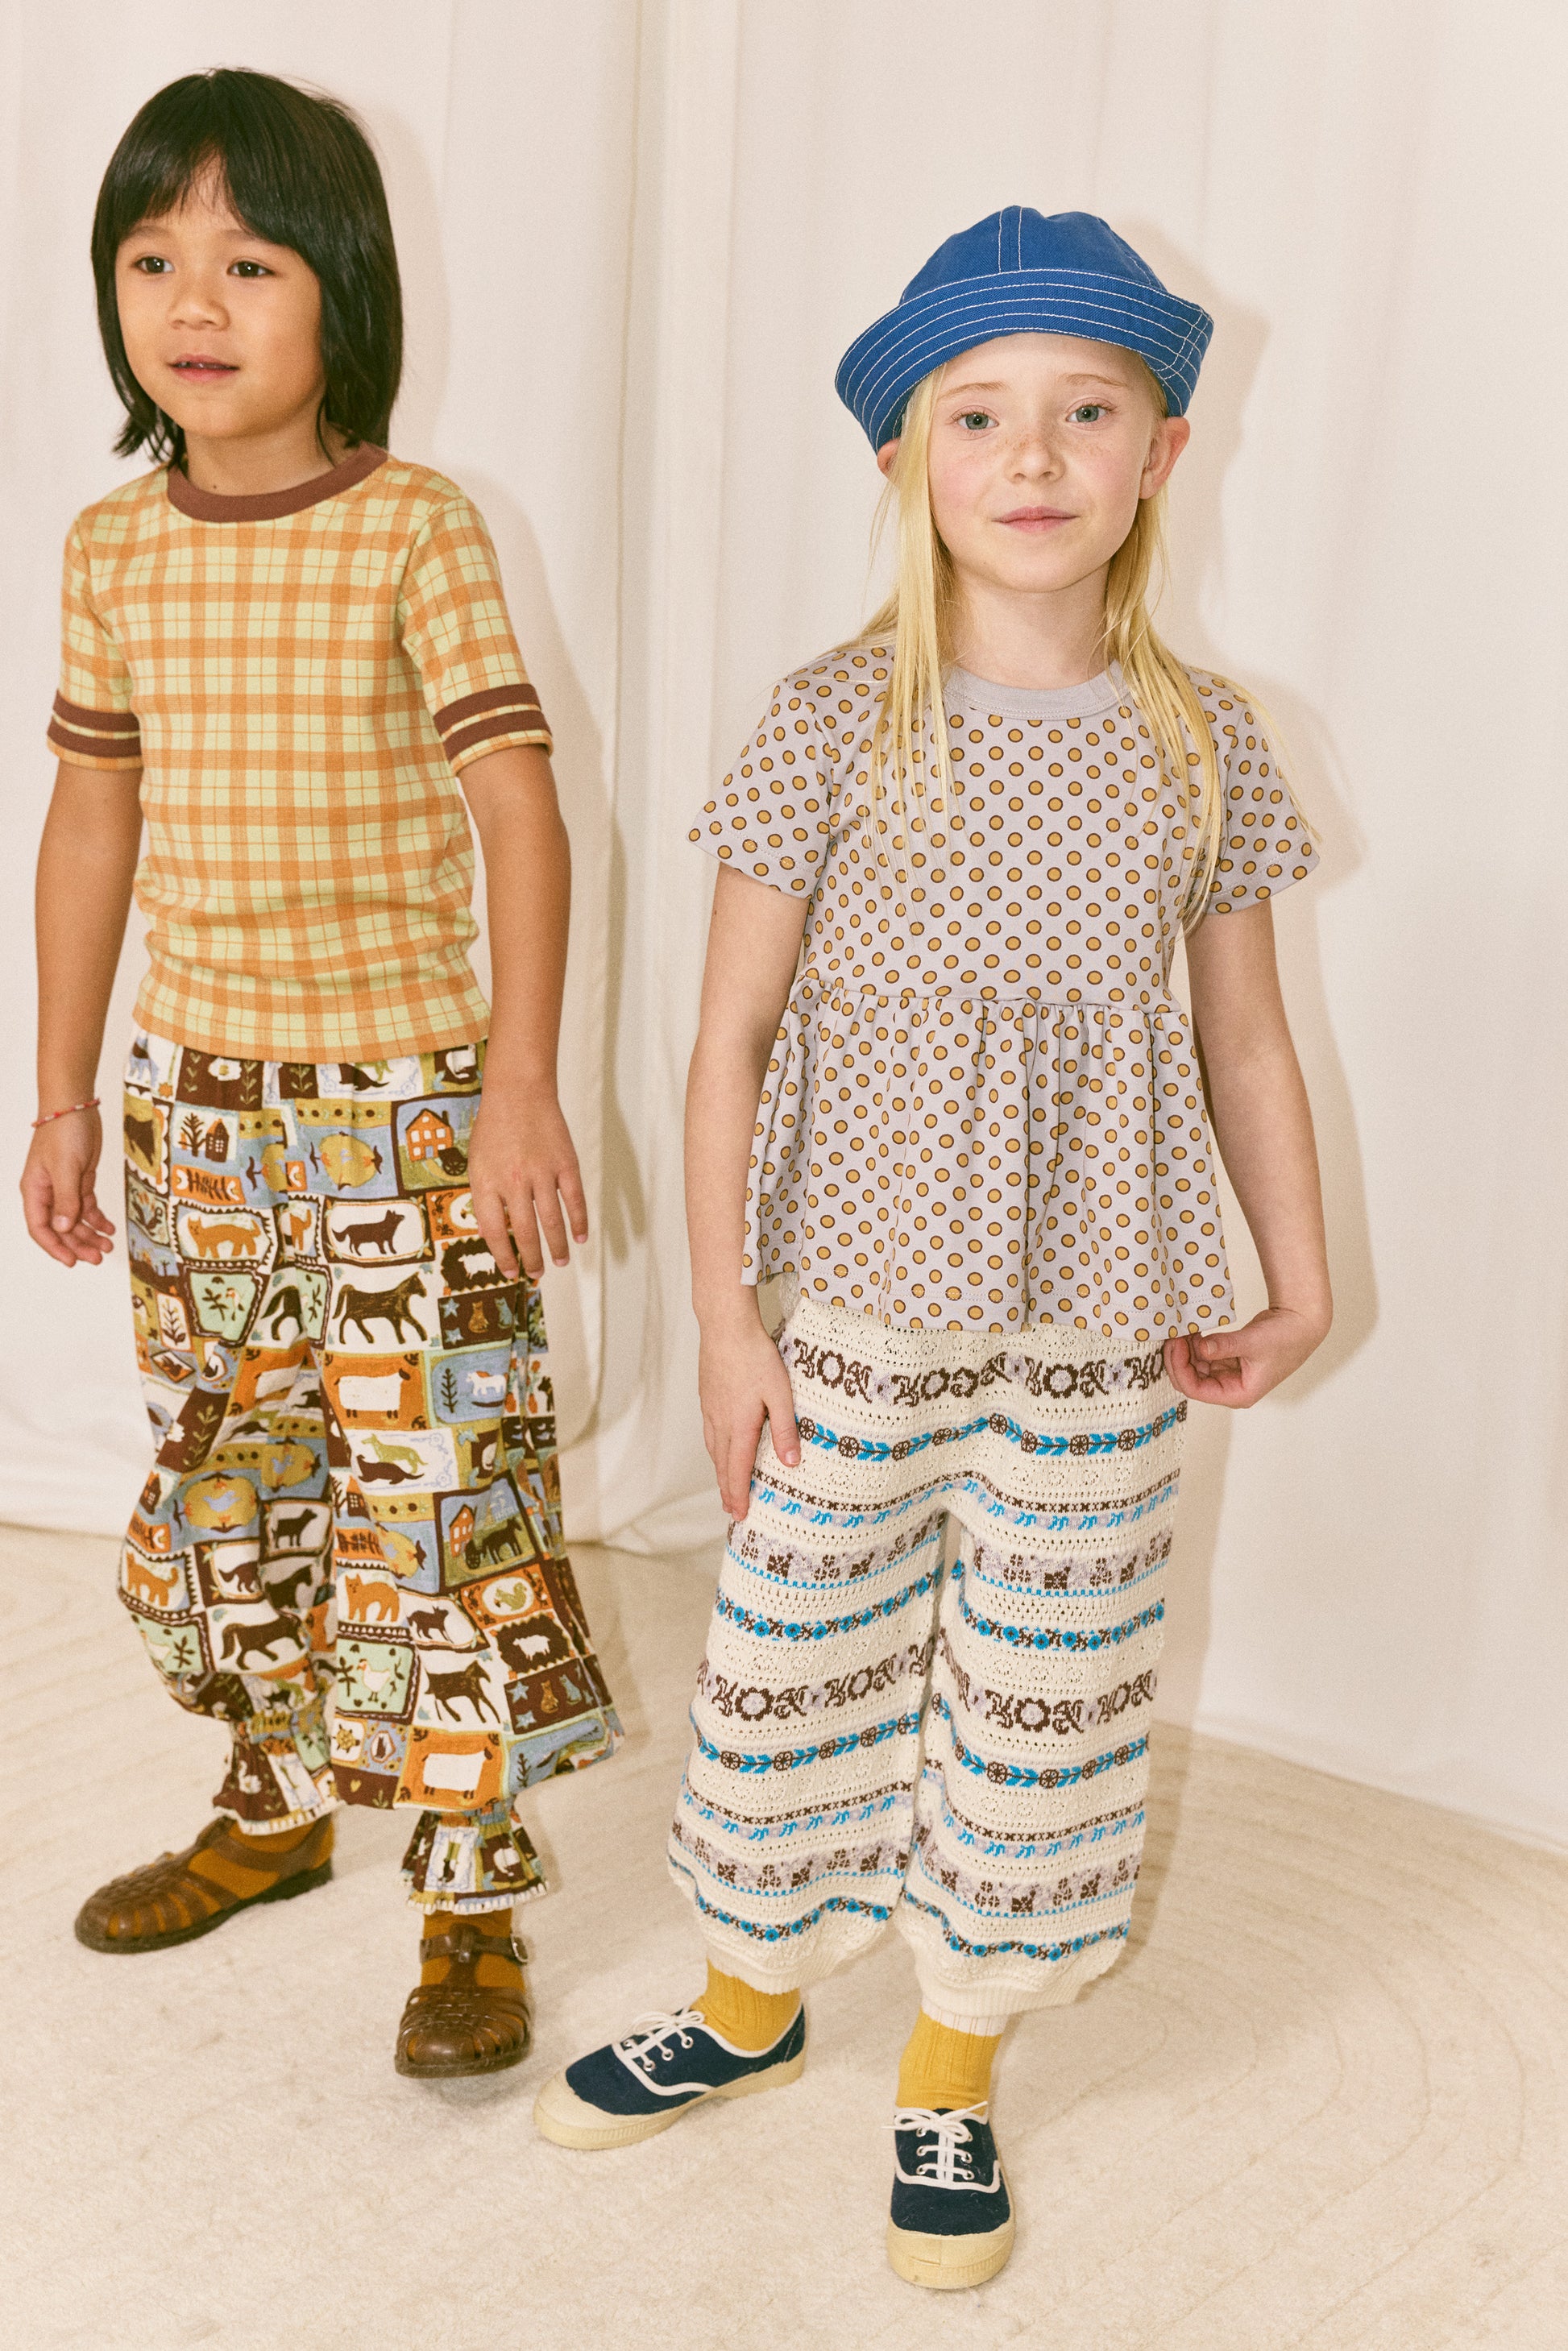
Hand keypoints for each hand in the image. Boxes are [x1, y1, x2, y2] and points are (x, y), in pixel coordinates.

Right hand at [21, 1110, 115, 1266]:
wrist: (76, 1107)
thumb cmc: (63, 1132)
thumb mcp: (66, 1168)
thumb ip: (66, 1199)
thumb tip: (63, 1228)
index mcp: (35, 1191)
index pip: (40, 1228)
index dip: (54, 1247)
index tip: (71, 1261)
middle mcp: (48, 1193)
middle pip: (60, 1228)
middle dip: (78, 1245)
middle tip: (97, 1257)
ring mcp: (64, 1188)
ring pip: (75, 1220)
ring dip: (89, 1234)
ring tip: (107, 1245)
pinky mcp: (80, 1181)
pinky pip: (87, 1207)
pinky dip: (97, 1219)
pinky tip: (109, 1228)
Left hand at [466, 1084, 586, 1279]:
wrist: (519, 1092)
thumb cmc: (494, 1127)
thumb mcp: (476, 1162)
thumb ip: (484, 1196)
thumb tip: (491, 1231)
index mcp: (487, 1182)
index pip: (494, 1231)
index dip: (502, 1256)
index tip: (509, 1271)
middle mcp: (514, 1182)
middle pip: (525, 1232)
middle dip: (531, 1258)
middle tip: (536, 1273)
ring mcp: (541, 1173)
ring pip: (552, 1221)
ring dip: (557, 1246)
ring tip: (559, 1262)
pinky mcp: (565, 1164)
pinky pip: (574, 1199)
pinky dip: (579, 1221)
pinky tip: (580, 1237)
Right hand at [698, 1295, 799, 1518]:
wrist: (725, 1327)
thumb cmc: (755, 1356)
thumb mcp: (780, 1393)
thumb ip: (785, 1429)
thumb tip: (791, 1462)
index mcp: (739, 1426)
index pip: (738, 1470)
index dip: (739, 1494)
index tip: (740, 1514)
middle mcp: (721, 1422)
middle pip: (722, 1465)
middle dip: (728, 1490)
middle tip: (732, 1510)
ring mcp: (710, 1409)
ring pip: (714, 1449)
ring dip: (720, 1471)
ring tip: (726, 1485)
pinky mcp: (707, 1396)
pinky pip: (709, 1432)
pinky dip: (715, 1450)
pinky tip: (719, 1446)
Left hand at [1164, 1303, 1329, 1408]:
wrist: (1300, 1324)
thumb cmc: (1286, 1339)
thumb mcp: (1253, 1342)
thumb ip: (1224, 1346)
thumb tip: (1200, 1347)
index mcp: (1238, 1394)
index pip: (1197, 1390)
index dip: (1180, 1369)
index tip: (1175, 1345)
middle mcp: (1231, 1388)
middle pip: (1192, 1380)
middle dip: (1178, 1360)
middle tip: (1172, 1336)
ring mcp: (1229, 1375)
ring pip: (1195, 1368)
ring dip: (1185, 1351)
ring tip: (1181, 1330)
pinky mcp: (1228, 1361)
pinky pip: (1204, 1357)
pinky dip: (1195, 1346)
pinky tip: (1191, 1332)